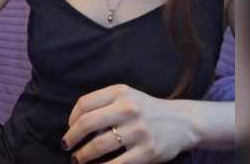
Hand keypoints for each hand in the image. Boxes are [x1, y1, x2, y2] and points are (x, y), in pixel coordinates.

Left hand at [62, 84, 198, 163]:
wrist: (182, 121)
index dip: (71, 118)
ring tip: (78, 159)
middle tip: (67, 146)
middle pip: (87, 123)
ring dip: (82, 156)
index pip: (84, 104)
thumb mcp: (128, 96)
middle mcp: (128, 108)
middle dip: (71, 138)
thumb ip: (104, 104)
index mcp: (120, 92)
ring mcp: (138, 130)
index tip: (69, 128)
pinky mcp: (147, 151)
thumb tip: (75, 123)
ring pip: (98, 146)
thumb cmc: (147, 110)